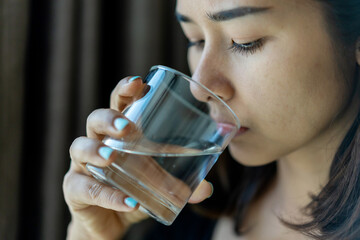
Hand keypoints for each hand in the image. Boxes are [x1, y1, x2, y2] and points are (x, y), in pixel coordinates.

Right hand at [63, 76, 213, 239]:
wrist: (112, 221)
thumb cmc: (134, 189)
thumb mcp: (158, 184)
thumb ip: (180, 184)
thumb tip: (207, 188)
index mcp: (119, 134)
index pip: (119, 104)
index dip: (125, 91)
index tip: (139, 83)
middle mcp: (98, 143)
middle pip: (95, 119)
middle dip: (109, 118)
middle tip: (126, 126)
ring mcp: (83, 166)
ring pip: (79, 147)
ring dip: (95, 150)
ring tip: (110, 156)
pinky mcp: (75, 190)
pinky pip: (85, 189)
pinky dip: (107, 195)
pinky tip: (129, 201)